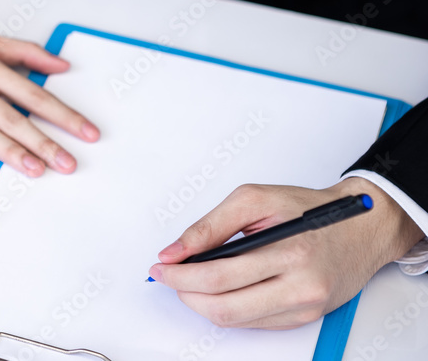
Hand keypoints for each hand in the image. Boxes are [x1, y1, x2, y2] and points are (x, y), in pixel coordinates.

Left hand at [148, 179, 422, 328]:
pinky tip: (219, 289)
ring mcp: (305, 307)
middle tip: (169, 277)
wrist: (361, 227)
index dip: (181, 275)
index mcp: (290, 251)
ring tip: (189, 282)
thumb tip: (175, 251)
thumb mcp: (255, 199)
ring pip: (236, 320)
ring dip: (202, 304)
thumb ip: (211, 225)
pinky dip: (228, 307)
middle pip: (224, 306)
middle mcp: (301, 286)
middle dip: (185, 293)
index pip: (219, 275)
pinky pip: (253, 322)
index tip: (161, 266)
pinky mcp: (305, 317)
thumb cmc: (308, 208)